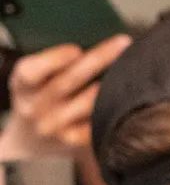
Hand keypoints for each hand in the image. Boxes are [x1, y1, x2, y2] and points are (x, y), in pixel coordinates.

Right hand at [1, 36, 131, 156]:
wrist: (29, 141)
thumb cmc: (38, 99)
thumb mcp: (33, 82)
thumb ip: (53, 66)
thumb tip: (96, 44)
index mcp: (21, 86)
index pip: (31, 71)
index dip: (54, 59)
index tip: (77, 49)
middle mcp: (35, 108)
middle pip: (68, 81)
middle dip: (98, 59)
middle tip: (123, 42)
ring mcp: (54, 128)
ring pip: (86, 105)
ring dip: (110, 86)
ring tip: (132, 69)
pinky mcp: (72, 142)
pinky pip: (97, 124)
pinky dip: (112, 109)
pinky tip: (130, 98)